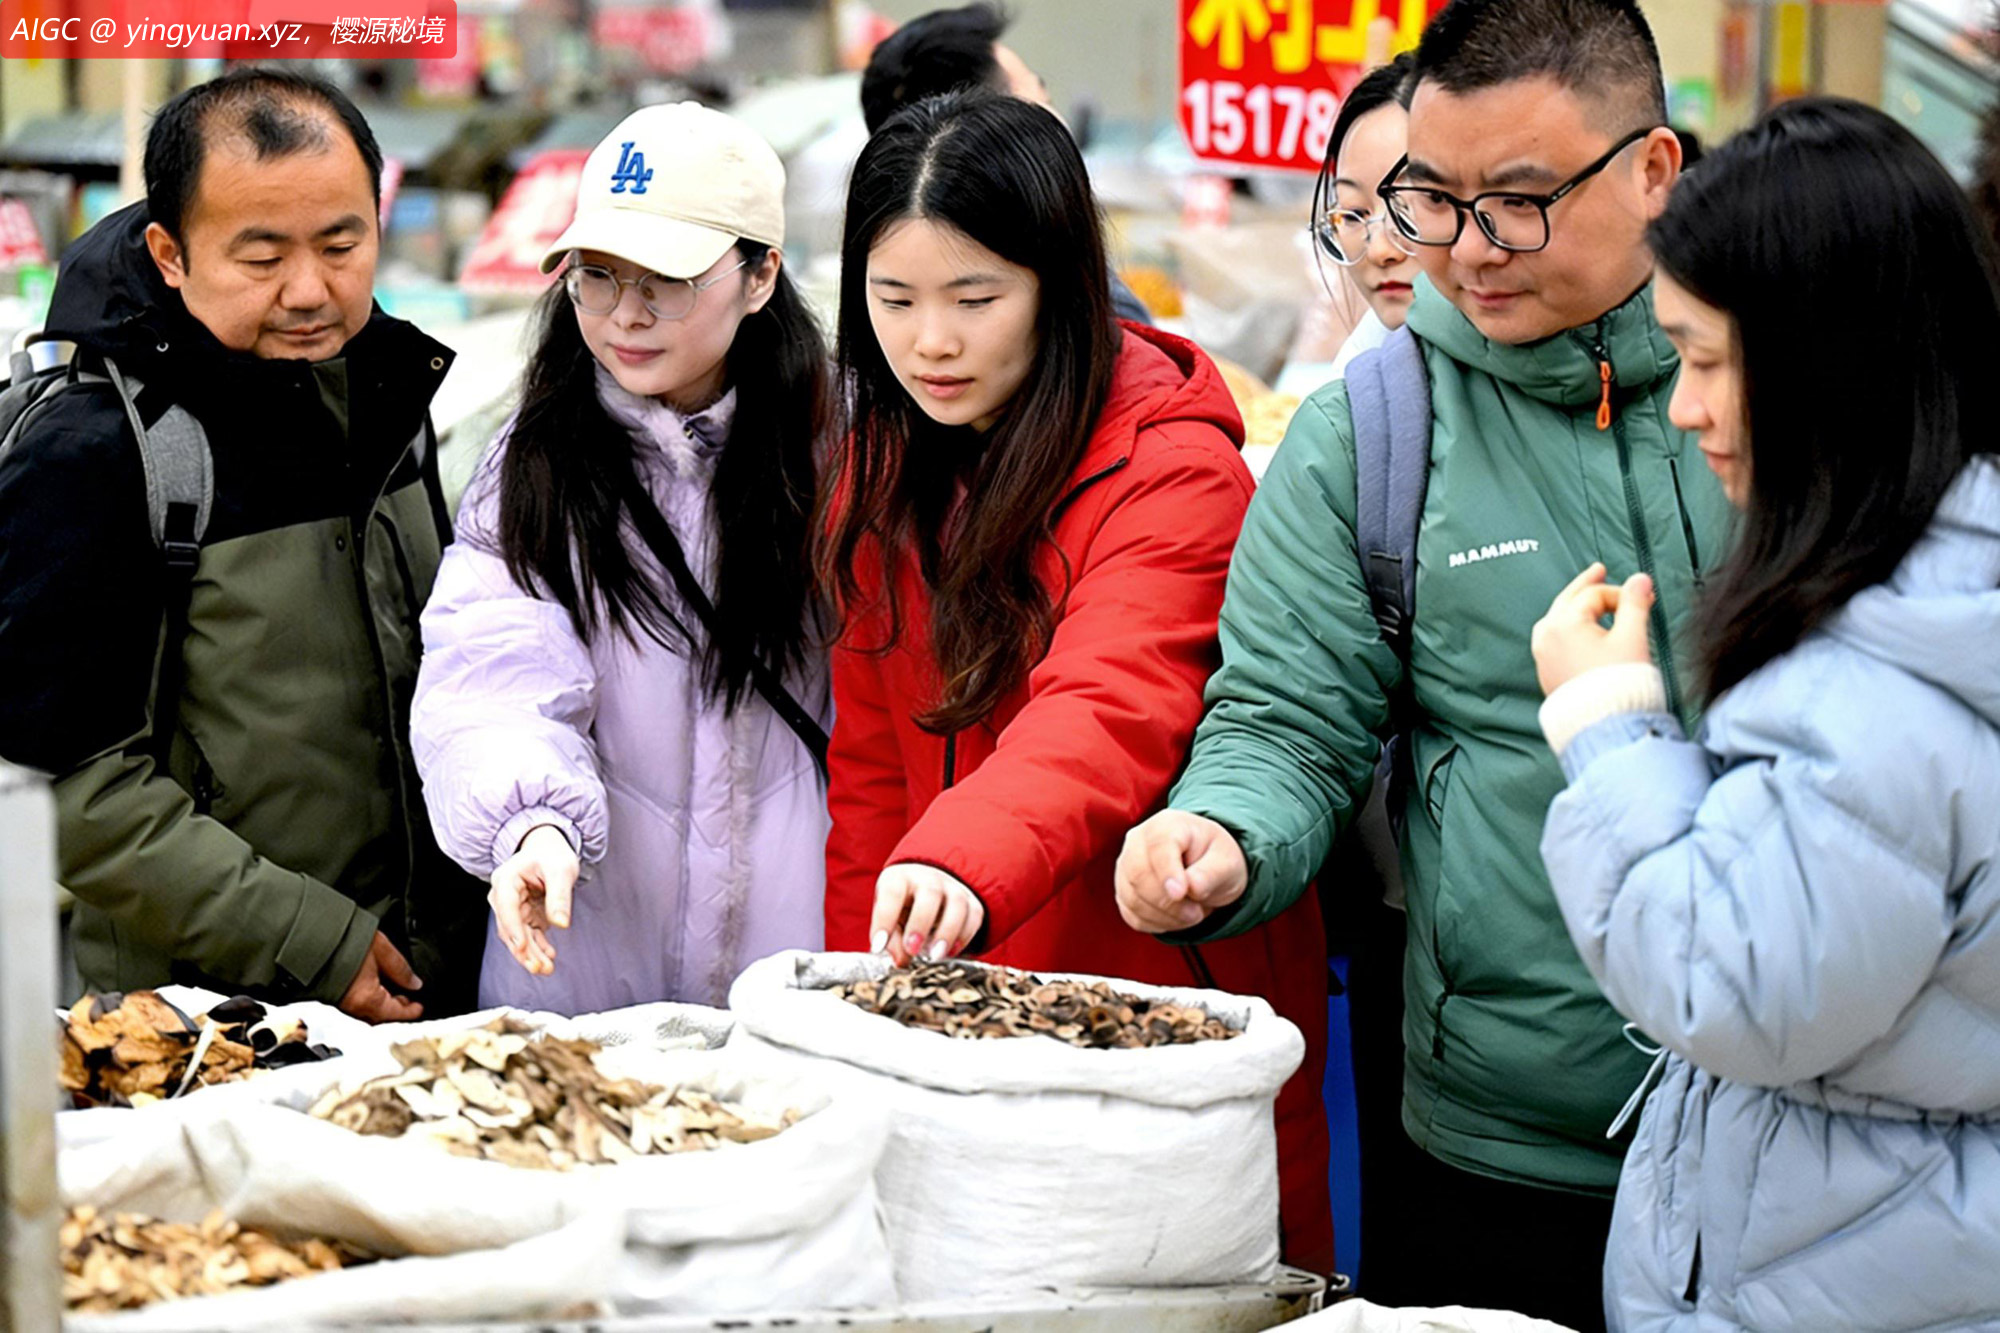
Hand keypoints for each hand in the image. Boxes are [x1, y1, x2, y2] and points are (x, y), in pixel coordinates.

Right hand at [339, 932, 424, 1022]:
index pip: (395, 1014)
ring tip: (393, 992)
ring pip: (367, 1013)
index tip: (419, 1008)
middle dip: (396, 1011)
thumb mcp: (381, 949)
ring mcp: (341, 1003)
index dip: (410, 1012)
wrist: (311, 937)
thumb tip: (414, 983)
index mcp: (367, 999)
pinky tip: (374, 988)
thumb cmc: (343, 941)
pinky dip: (369, 1001)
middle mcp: (353, 1006)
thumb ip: (400, 968)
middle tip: (409, 999)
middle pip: (380, 1017)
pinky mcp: (332, 995)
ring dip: (382, 1006)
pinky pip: (356, 1005)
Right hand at [489, 824, 579, 976]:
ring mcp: (511, 907)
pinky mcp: (522, 915)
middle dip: (524, 949)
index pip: (506, 907)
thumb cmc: (553, 855)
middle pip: (510, 927)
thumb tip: (561, 924)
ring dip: (530, 954)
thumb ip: (560, 896)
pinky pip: (527, 935)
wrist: (549, 851)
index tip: (522, 947)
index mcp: (506, 879)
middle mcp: (503, 895)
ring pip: (517, 936)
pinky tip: (549, 956)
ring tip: (547, 969)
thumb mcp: (561, 870)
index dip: (513, 928)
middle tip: (540, 968)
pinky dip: (537, 947)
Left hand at [870, 863, 984, 965]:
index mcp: (900, 878)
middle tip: (912, 949)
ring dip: (947, 932)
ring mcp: (953, 887)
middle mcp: (928, 878)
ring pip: (957, 904)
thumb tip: (901, 961)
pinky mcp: (971, 901)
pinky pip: (974, 916)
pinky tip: (950, 953)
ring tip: (935, 956)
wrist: (928, 887)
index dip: (884, 919)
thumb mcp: (890, 917)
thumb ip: (892, 938)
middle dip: (920, 924)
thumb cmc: (902, 906)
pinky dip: (964, 936)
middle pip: (929, 894)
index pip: (892, 893)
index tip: (878, 946)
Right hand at [1115, 810, 1247, 934]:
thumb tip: (1191, 887)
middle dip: (1167, 902)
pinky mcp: (1124, 890)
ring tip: (1191, 914)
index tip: (1181, 894)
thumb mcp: (1227, 862)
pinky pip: (1131, 914)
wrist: (1205, 866)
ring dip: (1164, 916)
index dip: (1167, 872)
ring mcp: (1126, 865)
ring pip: (1132, 898)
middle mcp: (1138, 841)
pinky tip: (1175, 918)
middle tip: (1196, 913)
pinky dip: (1155, 924)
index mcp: (1167, 825)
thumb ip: (1210, 874)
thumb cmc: (1215, 858)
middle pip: (1138, 875)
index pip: (1158, 847)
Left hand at [1531, 563, 1655, 695]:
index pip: (1595, 595)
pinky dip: (1570, 628)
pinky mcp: (1547, 671)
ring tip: (1589, 597)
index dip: (1622, 594)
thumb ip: (1635, 604)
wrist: (1604, 726)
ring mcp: (1543, 654)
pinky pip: (1556, 639)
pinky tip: (1582, 630)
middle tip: (1598, 570)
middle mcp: (1546, 636)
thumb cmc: (1619, 685)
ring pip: (1558, 618)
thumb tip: (1640, 579)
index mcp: (1564, 623)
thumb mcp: (1632, 638)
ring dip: (1576, 606)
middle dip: (1587, 585)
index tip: (1643, 599)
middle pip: (1568, 600)